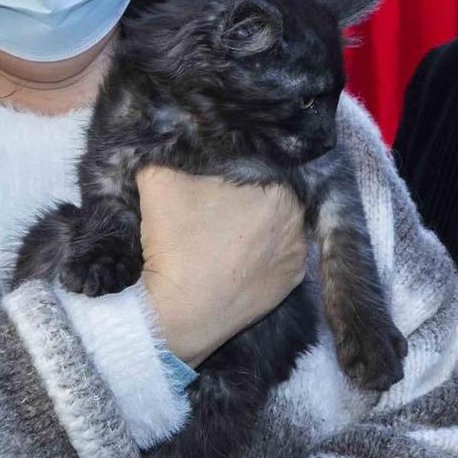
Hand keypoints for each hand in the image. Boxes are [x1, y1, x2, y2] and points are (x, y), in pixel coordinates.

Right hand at [136, 167, 306, 366]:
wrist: (179, 314)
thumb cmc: (175, 244)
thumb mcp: (158, 181)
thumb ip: (166, 153)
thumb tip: (165, 143)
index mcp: (277, 187)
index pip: (254, 165)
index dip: (229, 170)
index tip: (208, 181)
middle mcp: (298, 219)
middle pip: (268, 196)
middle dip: (245, 197)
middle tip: (215, 206)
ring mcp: (299, 255)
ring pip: (274, 226)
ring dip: (254, 225)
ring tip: (224, 233)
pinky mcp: (291, 284)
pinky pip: (276, 256)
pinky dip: (260, 255)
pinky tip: (235, 257)